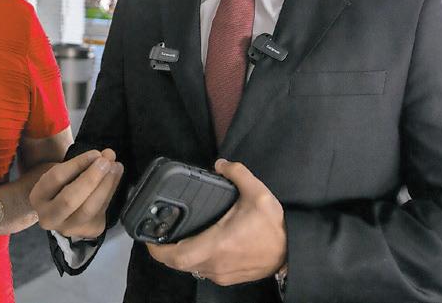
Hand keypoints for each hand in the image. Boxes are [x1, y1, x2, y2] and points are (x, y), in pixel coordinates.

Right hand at [30, 148, 123, 238]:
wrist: (62, 212)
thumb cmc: (60, 186)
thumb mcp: (60, 173)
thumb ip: (79, 165)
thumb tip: (104, 156)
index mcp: (38, 197)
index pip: (56, 178)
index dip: (78, 164)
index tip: (95, 153)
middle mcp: (49, 217)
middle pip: (70, 199)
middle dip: (91, 178)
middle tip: (106, 161)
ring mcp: (68, 228)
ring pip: (89, 208)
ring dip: (105, 185)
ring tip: (115, 167)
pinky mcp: (87, 231)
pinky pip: (101, 211)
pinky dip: (111, 192)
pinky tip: (115, 177)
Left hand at [147, 159, 286, 285]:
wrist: (293, 252)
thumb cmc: (273, 226)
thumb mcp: (258, 193)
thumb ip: (237, 174)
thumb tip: (220, 163)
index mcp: (216, 245)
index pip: (176, 256)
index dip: (157, 249)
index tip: (149, 237)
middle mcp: (215, 264)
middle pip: (178, 263)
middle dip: (165, 250)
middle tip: (159, 233)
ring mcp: (221, 274)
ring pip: (190, 268)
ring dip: (180, 255)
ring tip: (176, 235)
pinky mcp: (228, 278)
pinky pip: (203, 271)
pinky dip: (195, 259)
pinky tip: (197, 243)